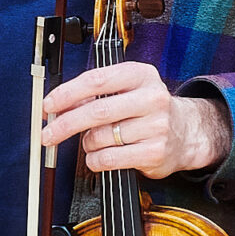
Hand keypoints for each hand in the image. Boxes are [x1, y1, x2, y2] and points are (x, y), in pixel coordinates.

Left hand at [39, 61, 228, 179]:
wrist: (186, 132)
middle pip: (96, 111)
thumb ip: (95, 94)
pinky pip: (109, 159)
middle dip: (65, 124)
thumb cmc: (147, 109)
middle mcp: (151, 98)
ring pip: (100, 138)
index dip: (67, 93)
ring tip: (95, 141)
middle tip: (48, 134)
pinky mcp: (155, 152)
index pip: (96, 80)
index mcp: (140, 75)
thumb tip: (58, 107)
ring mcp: (156, 126)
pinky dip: (95, 160)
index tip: (49, 105)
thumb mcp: (127, 90)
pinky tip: (100, 156)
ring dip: (87, 144)